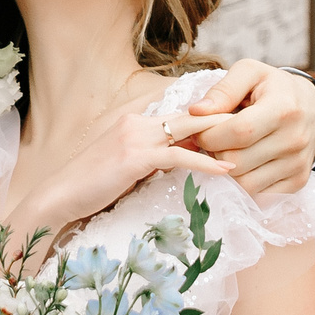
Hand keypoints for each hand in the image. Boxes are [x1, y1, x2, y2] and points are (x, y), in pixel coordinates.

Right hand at [11, 111, 233, 241]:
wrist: (57, 199)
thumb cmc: (88, 190)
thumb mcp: (125, 170)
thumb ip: (150, 162)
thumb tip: (177, 165)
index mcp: (134, 123)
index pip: (180, 116)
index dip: (209, 119)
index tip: (238, 124)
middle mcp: (136, 122)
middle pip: (190, 116)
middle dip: (223, 119)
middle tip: (257, 123)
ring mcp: (135, 137)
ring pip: (189, 131)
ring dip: (222, 138)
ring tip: (252, 143)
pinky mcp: (136, 157)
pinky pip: (180, 157)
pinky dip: (207, 162)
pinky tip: (227, 169)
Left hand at [188, 59, 314, 196]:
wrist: (312, 106)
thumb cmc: (274, 87)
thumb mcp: (250, 73)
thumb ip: (223, 90)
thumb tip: (196, 112)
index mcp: (283, 108)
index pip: (237, 132)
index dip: (210, 135)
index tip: (201, 131)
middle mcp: (294, 139)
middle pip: (237, 162)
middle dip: (214, 154)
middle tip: (212, 142)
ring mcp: (298, 164)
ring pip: (245, 184)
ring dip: (226, 171)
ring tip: (226, 152)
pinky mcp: (298, 182)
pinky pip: (260, 196)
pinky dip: (243, 184)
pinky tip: (242, 165)